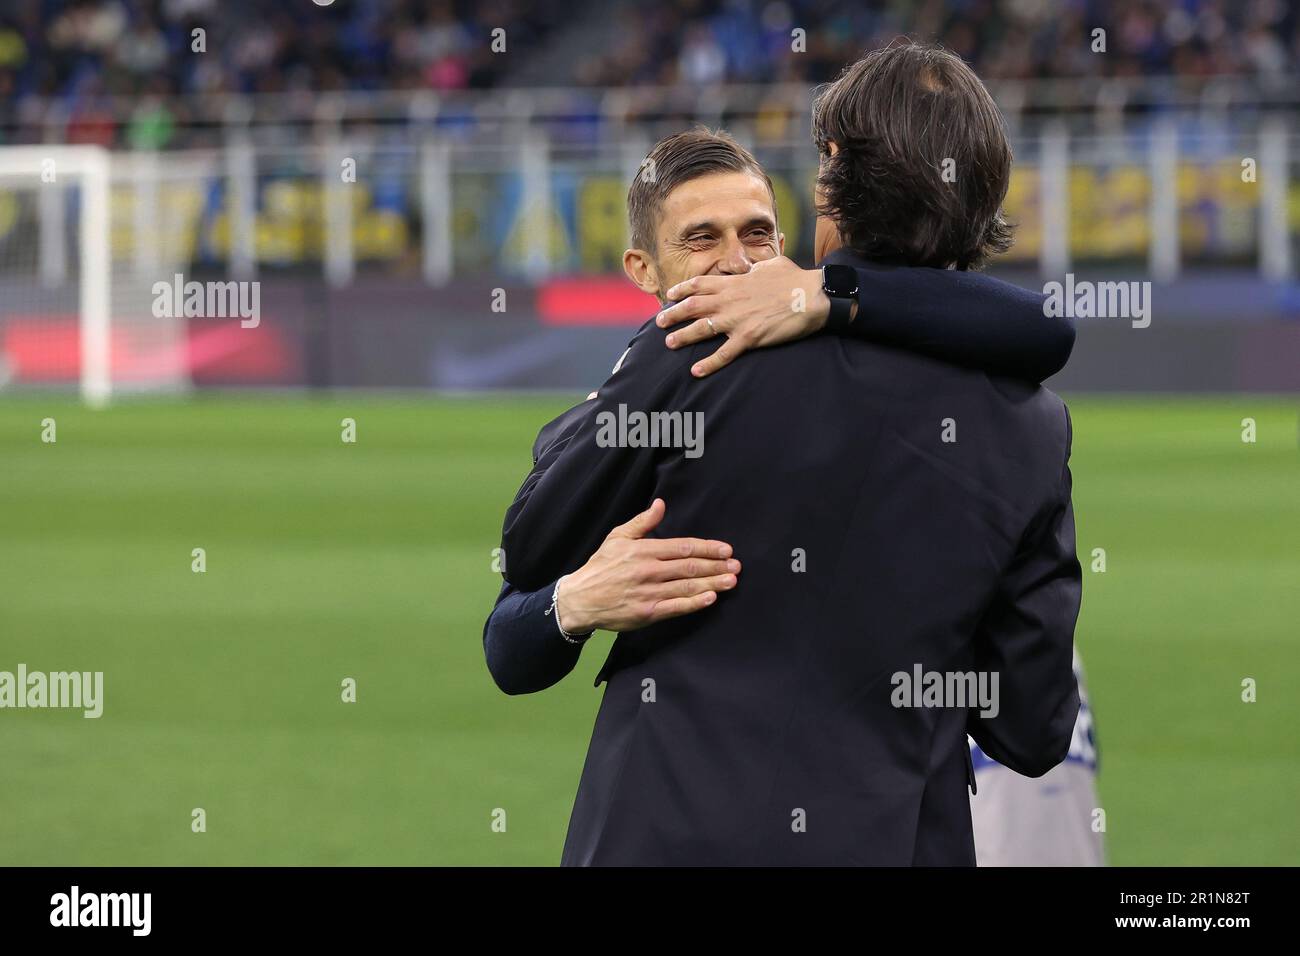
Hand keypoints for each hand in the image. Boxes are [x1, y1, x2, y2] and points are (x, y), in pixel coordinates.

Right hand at [557, 498, 738, 633]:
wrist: (580, 599)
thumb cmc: (600, 567)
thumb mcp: (617, 537)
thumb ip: (642, 522)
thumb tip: (660, 505)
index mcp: (644, 550)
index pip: (683, 547)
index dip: (708, 548)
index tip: (726, 549)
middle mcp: (649, 570)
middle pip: (690, 566)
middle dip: (717, 565)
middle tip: (737, 566)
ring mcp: (649, 592)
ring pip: (687, 586)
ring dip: (713, 583)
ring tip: (731, 581)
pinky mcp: (647, 612)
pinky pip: (676, 607)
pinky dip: (695, 603)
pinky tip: (711, 598)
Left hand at [655, 257, 831, 376]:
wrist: (812, 296)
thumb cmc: (794, 279)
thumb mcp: (769, 266)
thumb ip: (754, 269)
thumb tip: (750, 269)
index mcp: (733, 282)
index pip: (699, 284)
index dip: (682, 290)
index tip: (670, 296)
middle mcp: (729, 300)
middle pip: (692, 307)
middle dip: (673, 315)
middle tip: (659, 323)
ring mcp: (737, 320)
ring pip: (701, 329)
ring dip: (682, 336)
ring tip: (669, 343)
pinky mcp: (748, 338)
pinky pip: (723, 354)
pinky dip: (708, 363)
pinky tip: (695, 371)